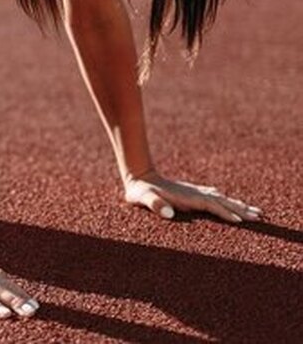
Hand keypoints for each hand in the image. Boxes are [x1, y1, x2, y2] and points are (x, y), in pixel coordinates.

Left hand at [124, 169, 262, 223]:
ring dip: (237, 205)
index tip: (242, 221)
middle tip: (261, 216)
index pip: (212, 205)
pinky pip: (213, 197)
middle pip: (223, 201)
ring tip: (254, 211)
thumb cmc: (140, 191)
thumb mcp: (142, 198)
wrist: (138, 176)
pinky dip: (225, 200)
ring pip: (221, 198)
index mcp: (187, 197)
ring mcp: (193, 192)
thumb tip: (169, 213)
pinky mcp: (190, 193)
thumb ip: (154, 204)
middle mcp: (194, 193)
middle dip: (241, 209)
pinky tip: (228, 201)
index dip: (226, 213)